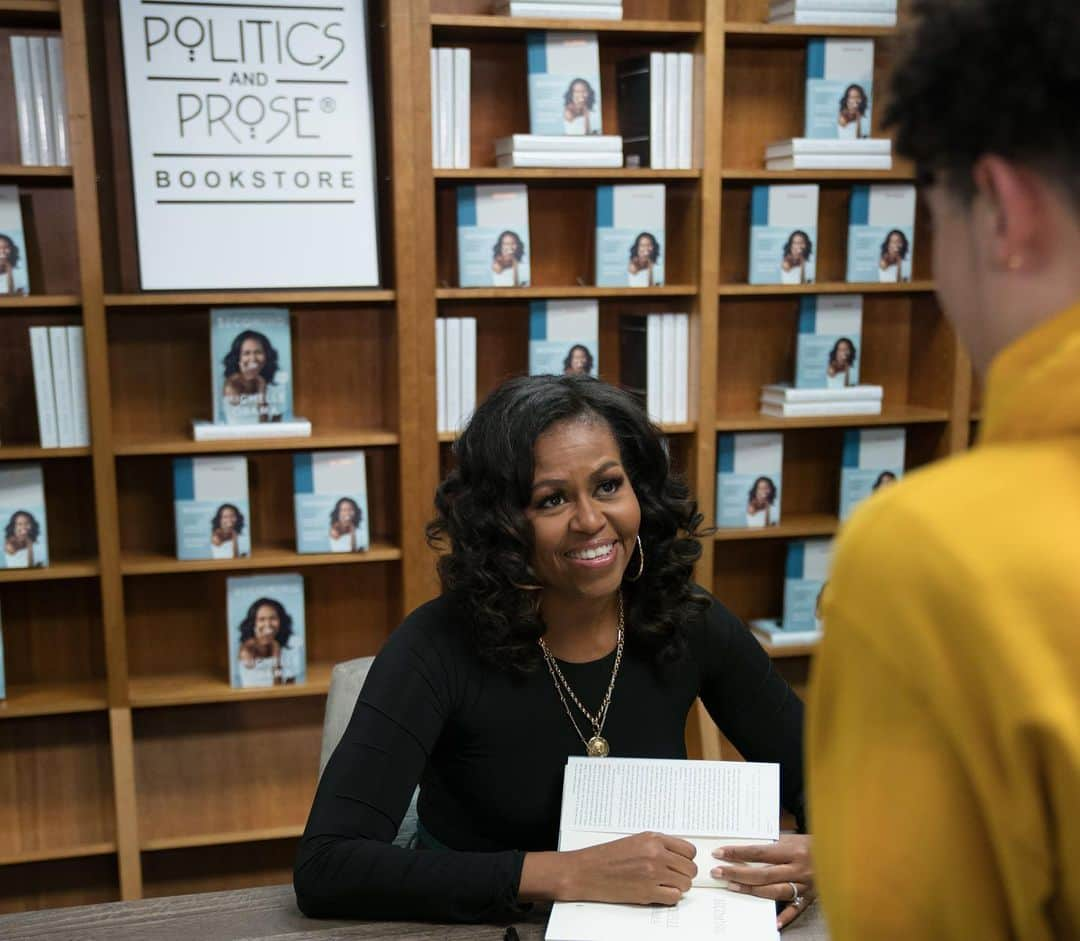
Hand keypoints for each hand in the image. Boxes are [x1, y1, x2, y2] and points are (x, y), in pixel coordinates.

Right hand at [564, 831, 697, 904]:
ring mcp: (653, 875)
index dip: (687, 858)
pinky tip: (660, 892)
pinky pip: (674, 897)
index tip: (682, 862)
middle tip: (675, 876)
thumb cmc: (608, 856)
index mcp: (653, 839)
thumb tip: (678, 855)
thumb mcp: (636, 840)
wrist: (589, 871)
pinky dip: (670, 897)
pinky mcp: (648, 893)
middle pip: (690, 868)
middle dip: (685, 874)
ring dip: (678, 886)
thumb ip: (658, 845)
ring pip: (685, 884)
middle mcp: (656, 855)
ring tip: (666, 884)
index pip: (689, 850)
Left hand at [711, 834, 814, 929]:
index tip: (720, 853)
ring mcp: (805, 884)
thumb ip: (774, 847)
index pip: (759, 852)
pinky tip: (774, 922)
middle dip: (738, 873)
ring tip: (733, 887)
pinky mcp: (812, 896)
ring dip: (752, 890)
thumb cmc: (813, 843)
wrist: (841, 852)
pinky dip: (786, 916)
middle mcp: (798, 868)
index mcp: (792, 849)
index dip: (738, 853)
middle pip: (763, 873)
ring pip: (775, 891)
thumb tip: (747, 851)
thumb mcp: (793, 838)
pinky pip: (797, 908)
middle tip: (718, 872)